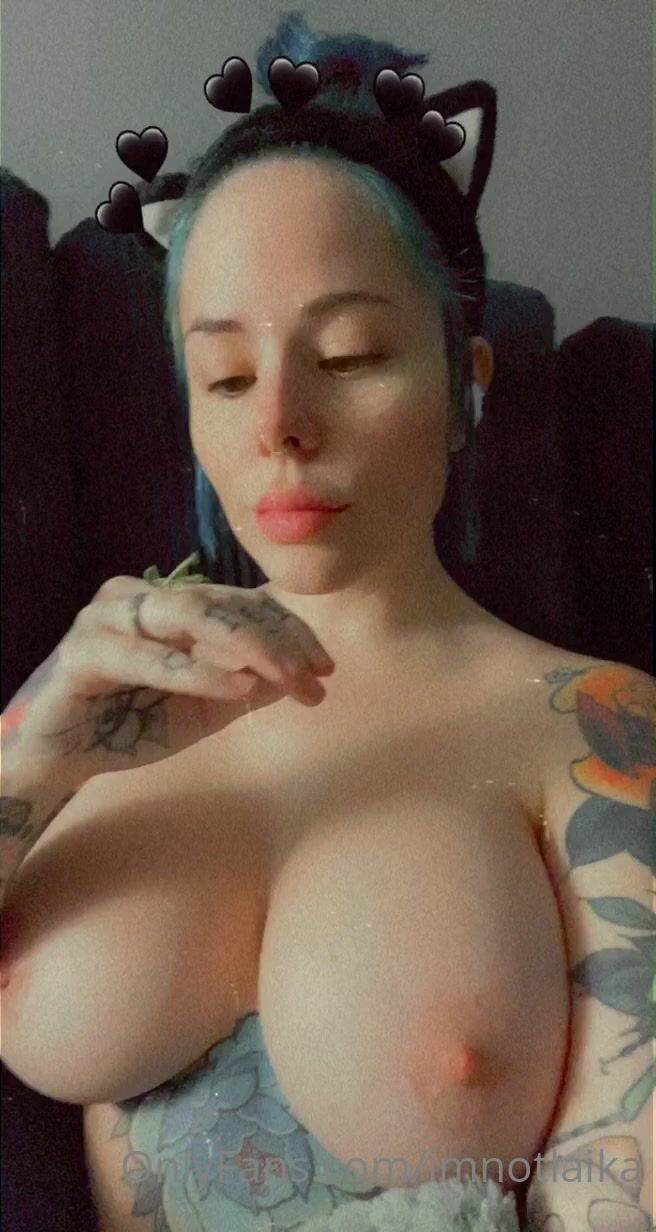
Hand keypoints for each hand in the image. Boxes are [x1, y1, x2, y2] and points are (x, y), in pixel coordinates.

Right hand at [3, 560, 333, 772]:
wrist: (57, 761)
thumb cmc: (130, 727)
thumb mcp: (206, 708)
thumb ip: (250, 686)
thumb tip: (306, 673)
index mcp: (165, 602)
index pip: (239, 601)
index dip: (288, 631)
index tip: (326, 668)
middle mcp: (136, 597)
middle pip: (222, 603)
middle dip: (277, 639)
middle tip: (317, 677)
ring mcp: (107, 618)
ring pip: (190, 614)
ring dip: (248, 646)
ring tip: (288, 678)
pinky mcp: (85, 653)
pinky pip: (149, 656)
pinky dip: (197, 670)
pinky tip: (239, 687)